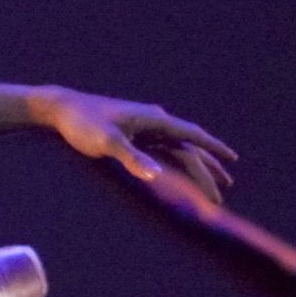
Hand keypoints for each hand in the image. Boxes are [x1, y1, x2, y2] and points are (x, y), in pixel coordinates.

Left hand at [54, 93, 237, 198]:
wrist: (62, 109)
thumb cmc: (83, 123)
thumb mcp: (106, 142)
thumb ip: (131, 158)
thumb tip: (156, 175)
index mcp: (153, 120)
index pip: (192, 135)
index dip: (213, 148)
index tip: (233, 159)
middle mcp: (154, 122)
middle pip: (189, 146)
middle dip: (209, 166)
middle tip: (227, 187)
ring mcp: (145, 129)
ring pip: (178, 150)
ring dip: (197, 166)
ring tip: (214, 183)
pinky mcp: (134, 136)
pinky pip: (163, 152)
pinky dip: (177, 164)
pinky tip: (183, 173)